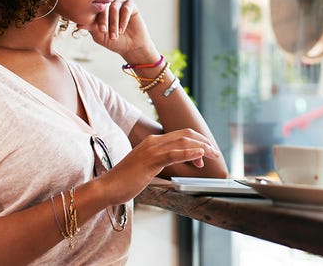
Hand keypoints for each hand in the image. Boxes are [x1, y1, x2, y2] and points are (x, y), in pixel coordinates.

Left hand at [76, 0, 158, 62]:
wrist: (131, 47)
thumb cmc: (114, 42)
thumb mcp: (100, 36)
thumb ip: (90, 28)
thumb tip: (78, 24)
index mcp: (99, 12)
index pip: (94, 10)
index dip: (95, 19)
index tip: (99, 31)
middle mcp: (108, 6)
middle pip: (104, 7)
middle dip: (104, 20)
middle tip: (105, 32)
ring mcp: (119, 4)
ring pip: (114, 8)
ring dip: (114, 22)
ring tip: (116, 34)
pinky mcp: (131, 5)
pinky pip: (126, 7)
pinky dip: (124, 19)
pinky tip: (122, 29)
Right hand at [105, 129, 221, 203]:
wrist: (107, 187)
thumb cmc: (125, 181)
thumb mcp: (146, 168)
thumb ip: (160, 163)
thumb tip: (175, 165)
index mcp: (153, 142)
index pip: (181, 135)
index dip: (197, 141)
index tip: (206, 152)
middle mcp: (154, 142)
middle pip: (185, 135)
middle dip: (203, 142)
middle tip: (215, 153)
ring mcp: (152, 150)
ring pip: (183, 142)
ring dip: (201, 148)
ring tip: (213, 154)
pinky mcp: (150, 160)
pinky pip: (173, 154)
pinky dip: (189, 153)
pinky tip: (200, 156)